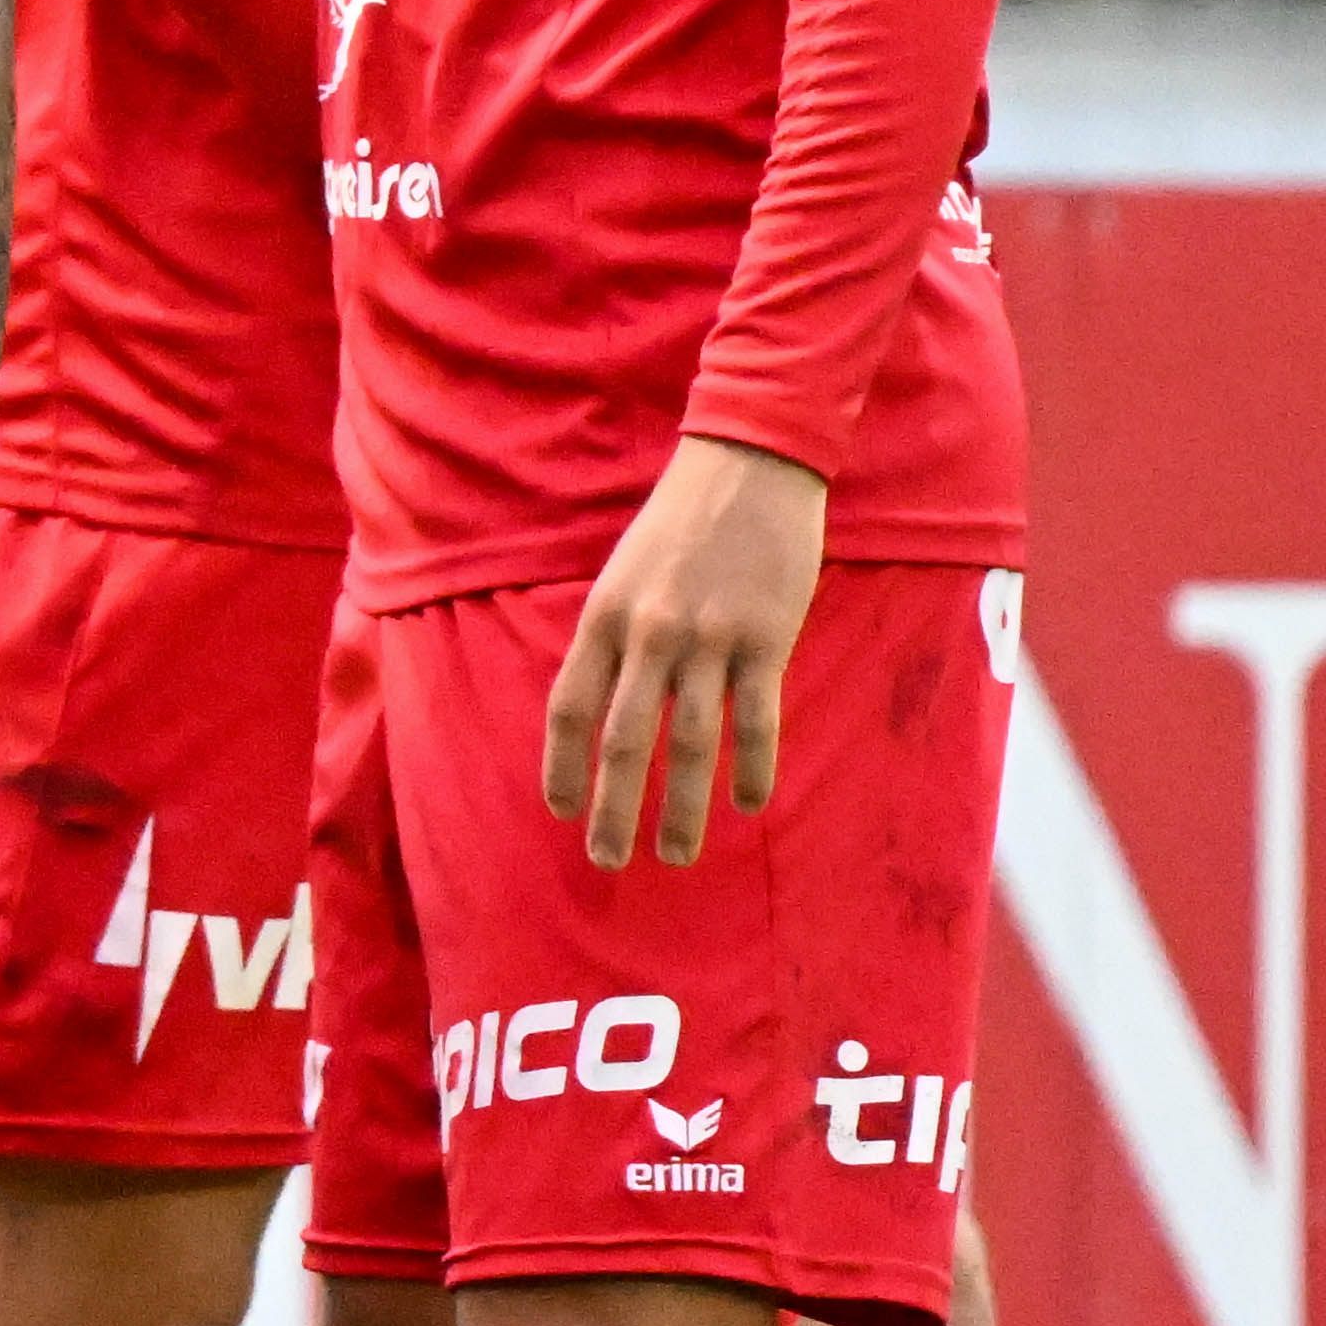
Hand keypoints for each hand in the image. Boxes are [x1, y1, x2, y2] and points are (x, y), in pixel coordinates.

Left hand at [543, 437, 828, 865]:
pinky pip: (756, 720)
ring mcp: (709, 639)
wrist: (748, 464)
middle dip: (613, 809)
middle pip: (622, 741)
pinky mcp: (766, 638)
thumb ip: (613, 638)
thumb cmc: (681, 523)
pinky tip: (748, 804)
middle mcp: (648, 635)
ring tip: (675, 854)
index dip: (560, 766)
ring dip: (681, 808)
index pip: (568, 709)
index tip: (559, 811)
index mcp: (603, 618)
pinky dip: (752, 768)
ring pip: (689, 744)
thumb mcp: (622, 574)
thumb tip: (603, 705)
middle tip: (609, 861)